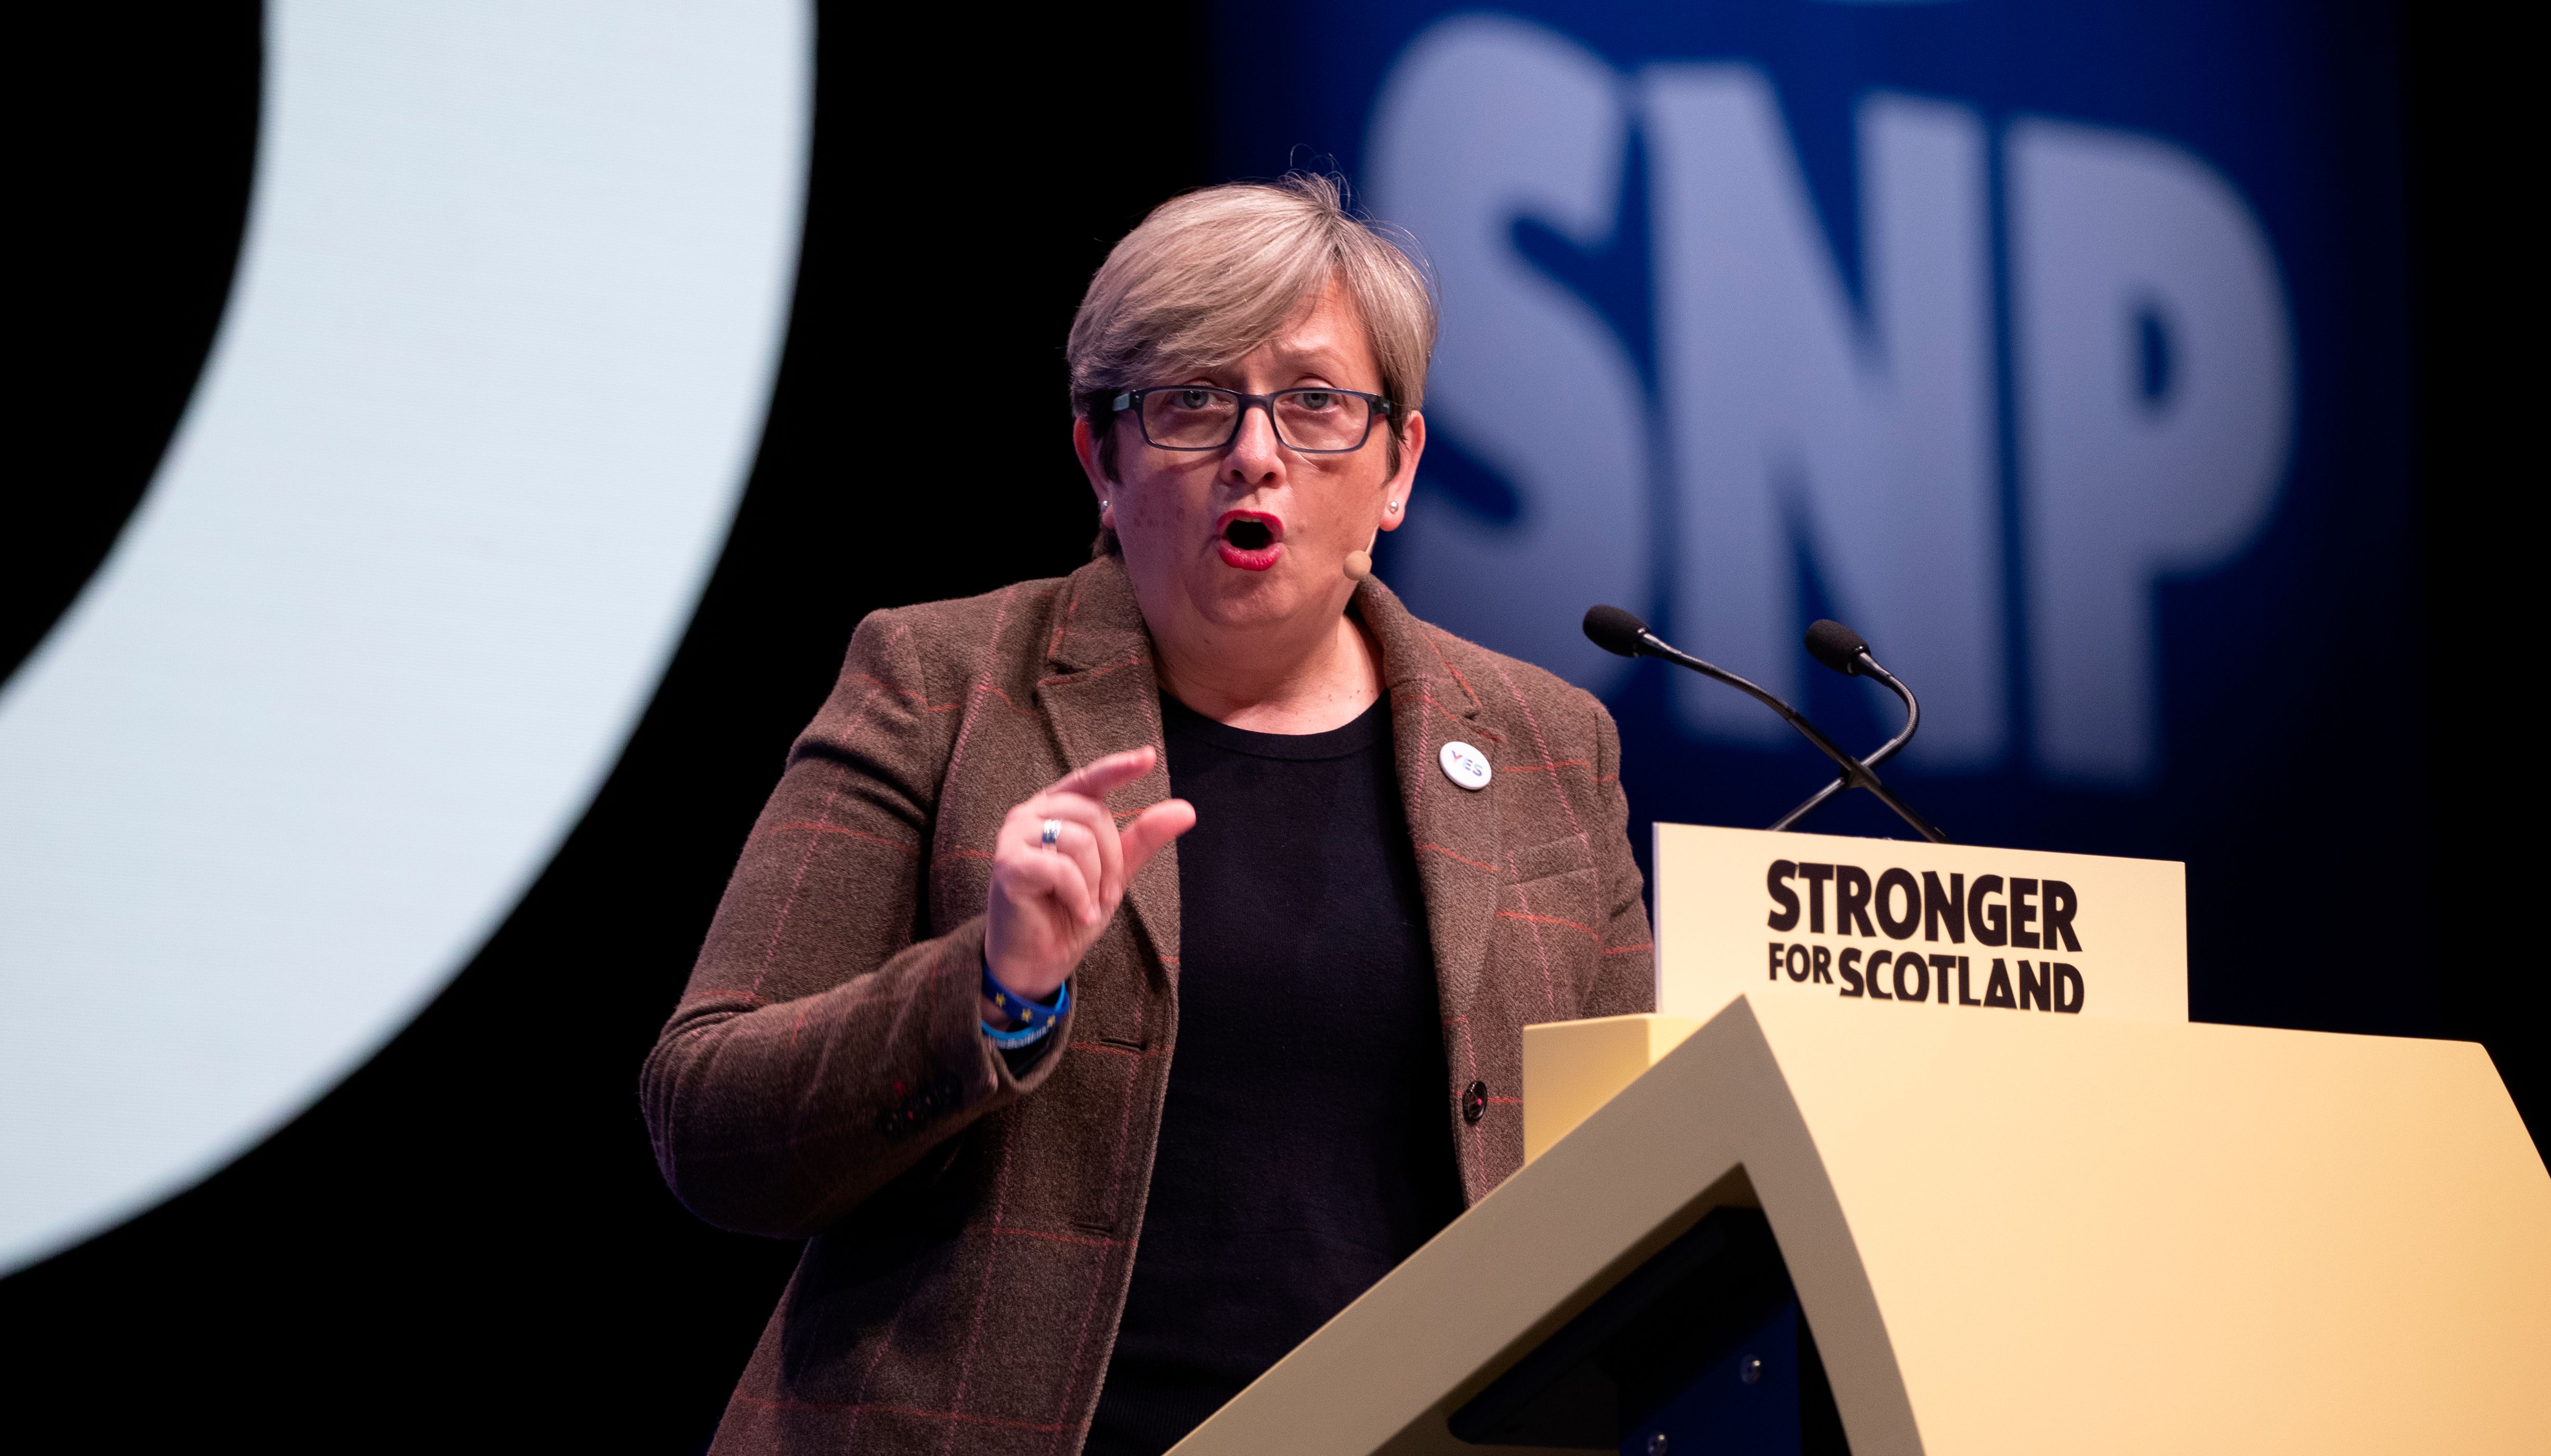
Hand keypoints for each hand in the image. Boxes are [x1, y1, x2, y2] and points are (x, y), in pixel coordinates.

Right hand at [985, 747, 1194, 1005]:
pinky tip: (1078, 913)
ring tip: (1086, 906)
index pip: (1090, 780)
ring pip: (1080, 839)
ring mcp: (1014, 836)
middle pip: (1095, 814)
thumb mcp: (1114, 874)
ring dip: (1095, 882)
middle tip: (1105, 895)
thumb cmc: (1068, 912)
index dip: (1118, 768)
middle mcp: (1030, 814)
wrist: (1035, 961)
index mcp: (1055, 809)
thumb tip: (1185, 809)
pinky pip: (1062, 867)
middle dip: (1112, 860)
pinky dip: (1079, 896)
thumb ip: (1142, 839)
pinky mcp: (1007, 864)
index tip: (1149, 757)